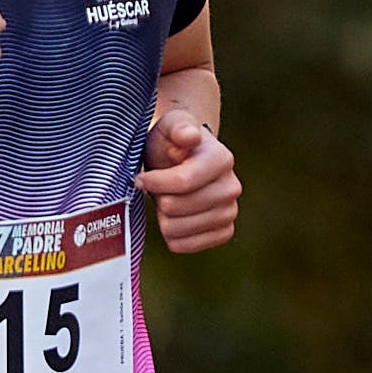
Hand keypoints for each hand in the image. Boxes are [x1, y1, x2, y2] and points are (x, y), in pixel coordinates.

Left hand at [135, 109, 240, 251]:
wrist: (181, 163)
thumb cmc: (172, 144)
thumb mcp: (170, 126)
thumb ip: (178, 127)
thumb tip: (190, 136)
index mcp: (222, 159)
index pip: (183, 182)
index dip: (155, 182)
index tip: (140, 178)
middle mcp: (231, 187)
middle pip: (177, 207)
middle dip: (159, 198)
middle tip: (160, 188)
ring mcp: (229, 212)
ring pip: (178, 229)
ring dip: (163, 217)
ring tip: (168, 200)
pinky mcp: (222, 233)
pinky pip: (185, 246)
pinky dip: (171, 235)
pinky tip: (173, 218)